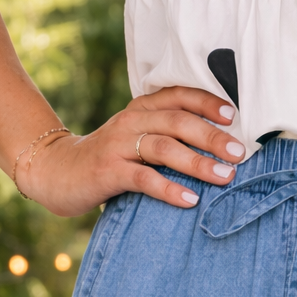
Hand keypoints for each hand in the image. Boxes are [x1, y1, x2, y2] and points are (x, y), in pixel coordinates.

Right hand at [22, 88, 245, 215]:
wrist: (57, 172)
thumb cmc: (107, 160)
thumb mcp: (135, 140)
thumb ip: (165, 137)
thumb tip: (214, 148)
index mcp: (140, 109)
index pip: (178, 96)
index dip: (206, 103)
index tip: (233, 116)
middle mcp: (130, 122)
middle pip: (178, 122)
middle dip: (211, 137)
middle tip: (238, 153)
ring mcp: (119, 146)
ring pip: (165, 148)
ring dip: (197, 162)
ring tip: (224, 177)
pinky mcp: (109, 172)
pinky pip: (145, 179)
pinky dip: (170, 189)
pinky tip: (190, 200)